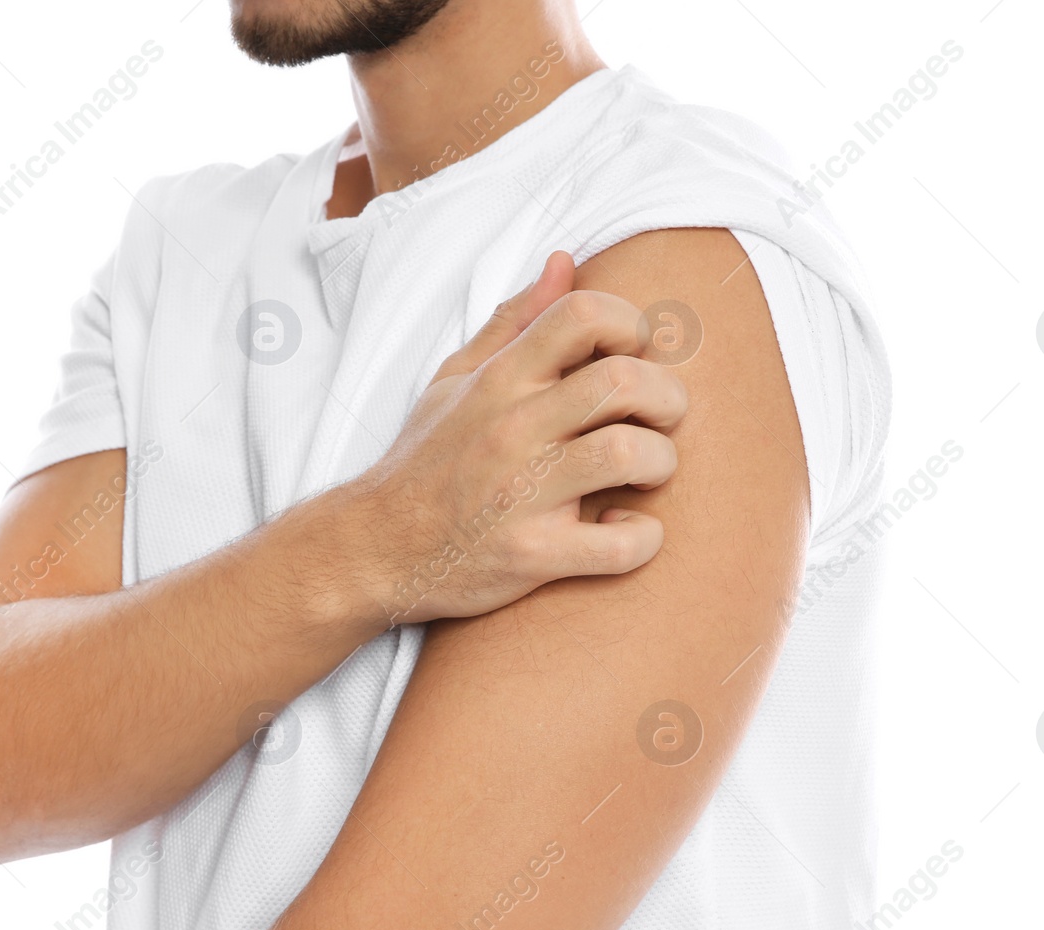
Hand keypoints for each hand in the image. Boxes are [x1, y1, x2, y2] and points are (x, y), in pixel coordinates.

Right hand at [352, 251, 687, 623]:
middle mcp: (512, 429)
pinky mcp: (532, 554)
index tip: (631, 355)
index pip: (583, 314)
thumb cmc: (426, 461)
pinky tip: (627, 530)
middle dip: (667, 397)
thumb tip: (565, 261)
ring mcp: (522, 493)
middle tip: (660, 418)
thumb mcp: (456, 379)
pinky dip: (642, 539)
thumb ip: (516, 321)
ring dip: (659, 462)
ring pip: (627, 454)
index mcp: (500, 380)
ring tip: (646, 471)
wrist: (376, 548)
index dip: (628, 325)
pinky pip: (617, 546)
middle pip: (623, 380)